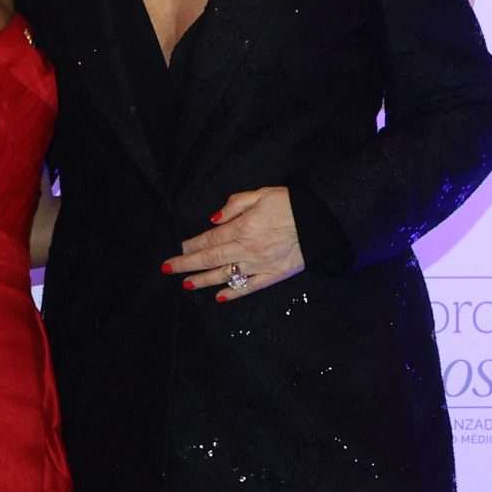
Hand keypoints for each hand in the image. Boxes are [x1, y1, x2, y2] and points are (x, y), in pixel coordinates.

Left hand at [162, 187, 303, 300]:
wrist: (323, 222)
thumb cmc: (291, 204)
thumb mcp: (261, 194)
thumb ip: (235, 205)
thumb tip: (213, 219)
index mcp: (243, 227)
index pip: (210, 239)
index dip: (191, 245)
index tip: (178, 248)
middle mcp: (247, 249)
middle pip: (211, 259)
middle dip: (187, 264)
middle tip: (168, 270)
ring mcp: (259, 265)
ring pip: (226, 275)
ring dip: (203, 280)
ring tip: (186, 284)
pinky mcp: (273, 275)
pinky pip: (249, 287)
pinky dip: (233, 293)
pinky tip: (219, 297)